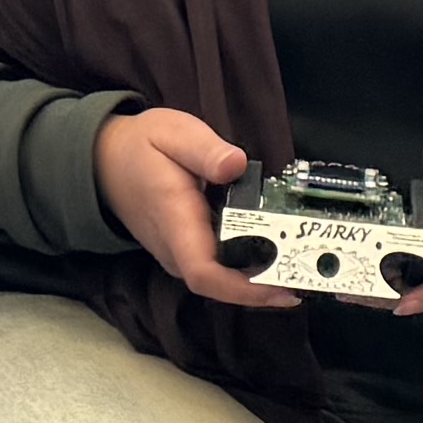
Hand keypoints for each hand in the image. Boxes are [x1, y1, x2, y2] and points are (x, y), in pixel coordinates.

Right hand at [95, 109, 422, 317]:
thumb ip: (205, 150)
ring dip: (264, 281)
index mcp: (174, 221)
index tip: (284, 289)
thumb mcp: (171, 133)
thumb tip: (236, 164)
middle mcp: (176, 248)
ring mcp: (181, 253)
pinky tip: (286, 257)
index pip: (205, 272)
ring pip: (223, 280)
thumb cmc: (140, 146)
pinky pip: (222, 268)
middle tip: (317, 279)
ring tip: (311, 271)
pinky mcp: (189, 249)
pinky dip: (253, 268)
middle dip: (267, 288)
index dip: (245, 289)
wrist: (104, 162)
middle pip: (222, 285)